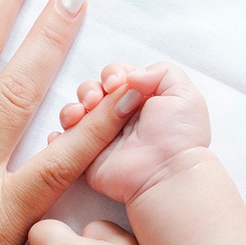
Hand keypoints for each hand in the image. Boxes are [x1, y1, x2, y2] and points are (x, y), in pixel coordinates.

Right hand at [54, 62, 210, 203]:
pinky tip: (69, 128)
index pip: (117, 76)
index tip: (115, 83)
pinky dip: (61, 133)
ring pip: (76, 112)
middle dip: (89, 90)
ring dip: (73, 108)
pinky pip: (66, 142)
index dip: (112, 74)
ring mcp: (103, 136)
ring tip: (80, 114)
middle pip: (93, 91)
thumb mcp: (183, 93)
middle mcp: (121, 116)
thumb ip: (160, 72)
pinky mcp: (89, 157)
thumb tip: (130, 75)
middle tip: (96, 101)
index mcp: (142, 98)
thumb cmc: (179, 135)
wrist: (167, 172)